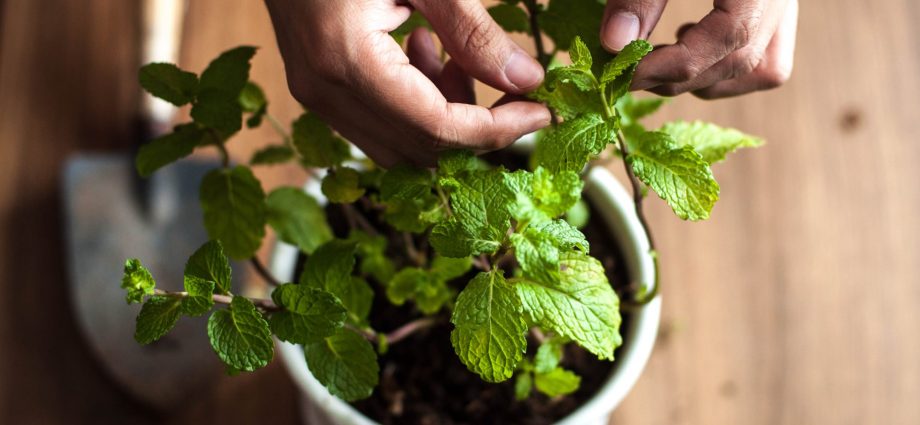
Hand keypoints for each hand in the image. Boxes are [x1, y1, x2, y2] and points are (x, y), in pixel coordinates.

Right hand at [264, 0, 550, 166]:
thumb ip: (473, 30)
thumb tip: (526, 79)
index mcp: (347, 62)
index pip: (438, 128)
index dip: (497, 129)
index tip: (542, 112)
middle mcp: (324, 92)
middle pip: (420, 148)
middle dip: (476, 127)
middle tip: (514, 88)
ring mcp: (315, 95)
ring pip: (399, 143)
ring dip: (445, 115)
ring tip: (457, 57)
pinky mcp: (317, 88)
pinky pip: (377, 122)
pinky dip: (416, 104)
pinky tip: (423, 50)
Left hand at [601, 0, 797, 98]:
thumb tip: (613, 45)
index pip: (727, 39)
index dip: (670, 66)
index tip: (622, 73)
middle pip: (742, 61)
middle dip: (680, 78)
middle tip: (628, 74)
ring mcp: (788, 4)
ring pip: (763, 69)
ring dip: (707, 79)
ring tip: (659, 60)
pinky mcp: (778, 6)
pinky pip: (768, 57)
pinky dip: (727, 66)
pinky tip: (689, 41)